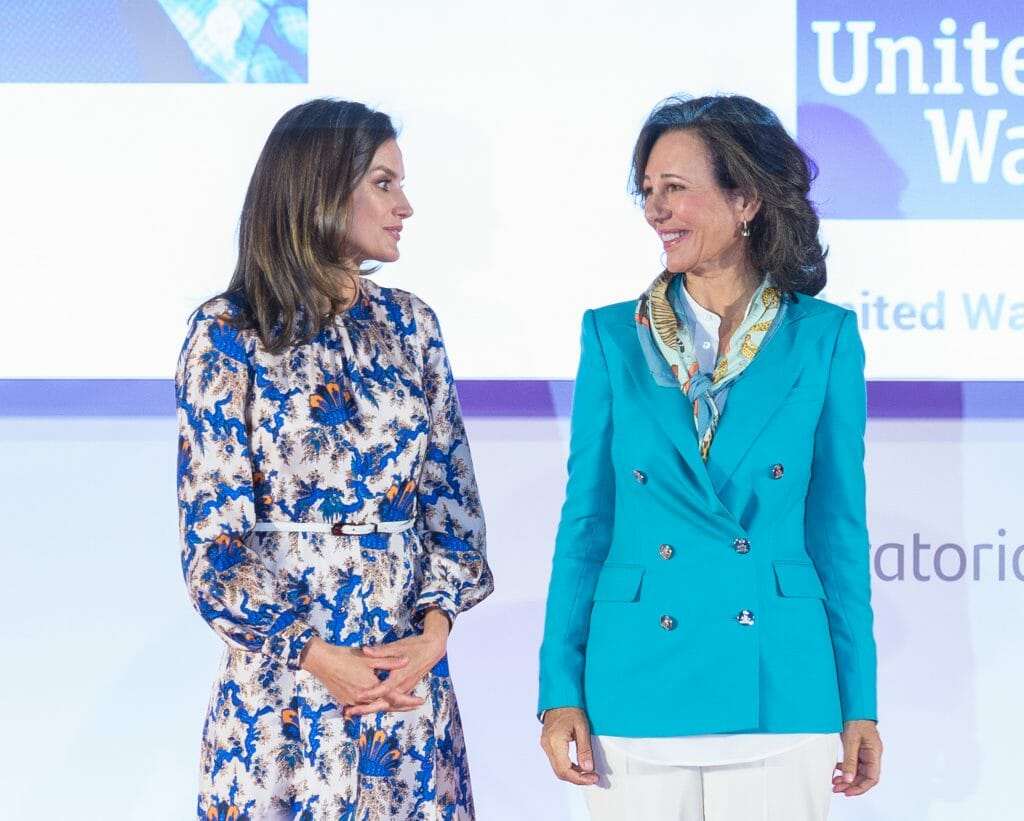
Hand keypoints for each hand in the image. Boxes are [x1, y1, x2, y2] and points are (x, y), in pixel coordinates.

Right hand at [299, 637, 424, 713]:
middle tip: (414, 705)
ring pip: (374, 707)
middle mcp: (363, 698)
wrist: (321, 662)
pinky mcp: (345, 701)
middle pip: (386, 706)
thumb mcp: (369, 657)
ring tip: (401, 704)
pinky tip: (378, 702)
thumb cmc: (345, 657)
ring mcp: (352, 702)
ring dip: (387, 706)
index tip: (421, 701)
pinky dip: (373, 705)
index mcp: (371, 687)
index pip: (394, 698)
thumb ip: (388, 661)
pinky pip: (363, 706)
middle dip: (401, 706)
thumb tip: (406, 661)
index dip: (409, 700)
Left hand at [350, 609, 450, 716]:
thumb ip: (380, 651)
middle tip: (350, 712)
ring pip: (387, 705)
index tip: (358, 695)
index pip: (384, 688)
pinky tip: (369, 708)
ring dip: (371, 710)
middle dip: (366, 708)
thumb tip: (365, 650)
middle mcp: (402, 687)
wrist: (431, 650)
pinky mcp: (405, 690)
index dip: (371, 692)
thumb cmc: (414, 647)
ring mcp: (405, 690)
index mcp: (400, 676)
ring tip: (354, 712)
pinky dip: (381, 707)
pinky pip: (393, 703)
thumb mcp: (396, 647)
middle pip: (384, 703)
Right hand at [540, 707, 598, 785]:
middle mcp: (547, 745)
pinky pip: (556, 761)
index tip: (592, 778)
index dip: (580, 778)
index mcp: (555, 742)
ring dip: (572, 773)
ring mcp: (546, 745)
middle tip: (592, 777)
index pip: (565, 770)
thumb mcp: (582, 728)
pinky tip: (578, 765)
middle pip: (560, 772)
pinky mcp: (547, 744)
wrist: (559, 697)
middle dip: (577, 778)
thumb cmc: (570, 708)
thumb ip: (584, 749)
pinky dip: (567, 766)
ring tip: (587, 772)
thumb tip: (587, 768)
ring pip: (557, 768)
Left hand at [833, 719, 882, 795]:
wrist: (854, 706)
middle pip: (864, 777)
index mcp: (874, 754)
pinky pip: (854, 764)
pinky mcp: (858, 749)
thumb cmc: (856, 720)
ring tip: (835, 782)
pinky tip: (837, 770)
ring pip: (858, 771)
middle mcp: (871, 755)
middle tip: (837, 789)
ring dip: (847, 778)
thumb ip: (850, 761)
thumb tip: (848, 779)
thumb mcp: (851, 741)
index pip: (872, 778)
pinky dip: (846, 769)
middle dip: (851, 785)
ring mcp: (865, 752)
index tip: (848, 792)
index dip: (861, 788)